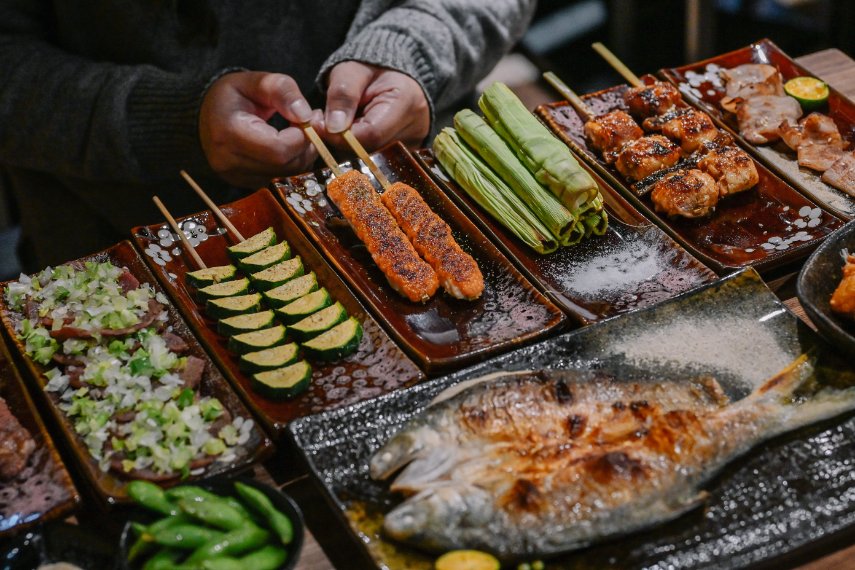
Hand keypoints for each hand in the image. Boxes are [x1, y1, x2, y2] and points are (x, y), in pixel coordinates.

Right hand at [199, 71, 318, 187]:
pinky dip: (292, 164)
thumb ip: (282, 91)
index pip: (279, 149)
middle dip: (306, 145)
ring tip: (300, 132)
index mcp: (229, 133)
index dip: (302, 136)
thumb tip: (306, 115)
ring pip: (287, 176)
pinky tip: (289, 146)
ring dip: (302, 155)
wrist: (206, 116)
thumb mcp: (255, 81)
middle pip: (285, 166)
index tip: (307, 117)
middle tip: (310, 124)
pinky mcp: (245, 184)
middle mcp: (230, 162)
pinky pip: (281, 180)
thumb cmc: (232, 96)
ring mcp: (236, 177)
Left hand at [320, 62, 429, 150]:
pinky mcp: (405, 152)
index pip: (371, 134)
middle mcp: (416, 128)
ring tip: (340, 122)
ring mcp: (413, 143)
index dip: (340, 135)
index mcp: (407, 103)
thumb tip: (333, 128)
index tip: (319, 123)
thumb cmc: (371, 68)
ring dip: (348, 145)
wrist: (391, 72)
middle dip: (342, 140)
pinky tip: (353, 131)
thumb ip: (342, 95)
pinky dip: (358, 147)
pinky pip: (376, 157)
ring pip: (371, 157)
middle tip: (323, 121)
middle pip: (371, 150)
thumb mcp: (352, 71)